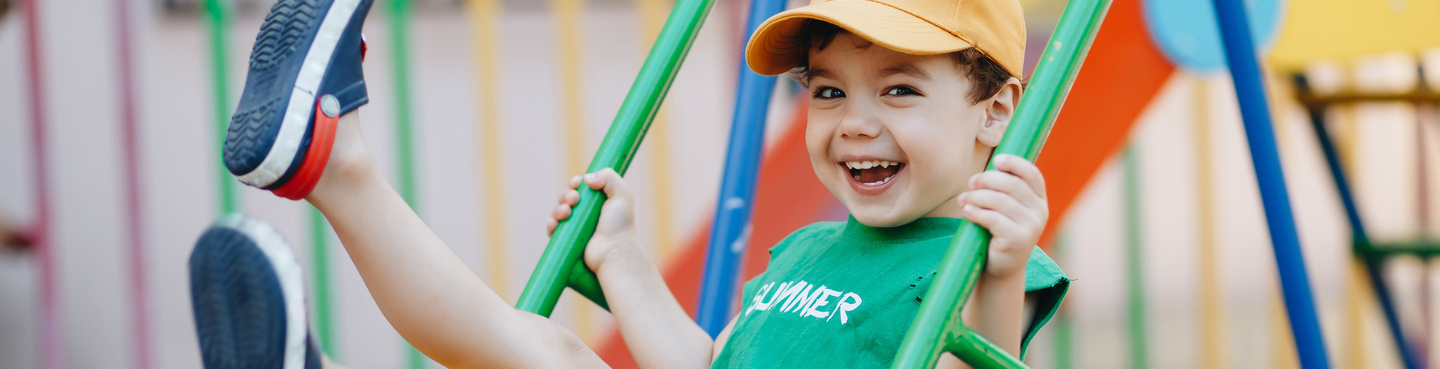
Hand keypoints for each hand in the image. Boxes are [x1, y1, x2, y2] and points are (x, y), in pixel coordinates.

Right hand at [547, 168, 642, 273]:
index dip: (576, 183)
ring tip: (567, 212)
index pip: (581, 186)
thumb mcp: (621, 195)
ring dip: (559, 208)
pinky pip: (553, 229)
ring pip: (558, 210)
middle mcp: (586, 212)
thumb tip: (586, 178)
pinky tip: (555, 222)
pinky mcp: (567, 239)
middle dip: (567, 195)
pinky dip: (551, 223)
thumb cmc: (620, 225)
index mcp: (598, 200)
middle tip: (574, 199)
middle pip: (567, 197)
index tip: (578, 184)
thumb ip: (608, 177)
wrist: (614, 251)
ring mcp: (576, 226)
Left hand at [956, 154, 1047, 279]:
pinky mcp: (1018, 240)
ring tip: (963, 199)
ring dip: (976, 196)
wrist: (1003, 268)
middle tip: (970, 183)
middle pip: (1012, 184)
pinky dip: (976, 212)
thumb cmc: (1000, 231)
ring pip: (1000, 201)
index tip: (996, 160)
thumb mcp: (1007, 208)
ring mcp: (1031, 227)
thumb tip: (987, 168)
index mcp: (1039, 199)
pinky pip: (993, 219)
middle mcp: (1040, 211)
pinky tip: (966, 211)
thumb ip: (1004, 189)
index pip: (1032, 174)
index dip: (1015, 163)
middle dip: (987, 179)